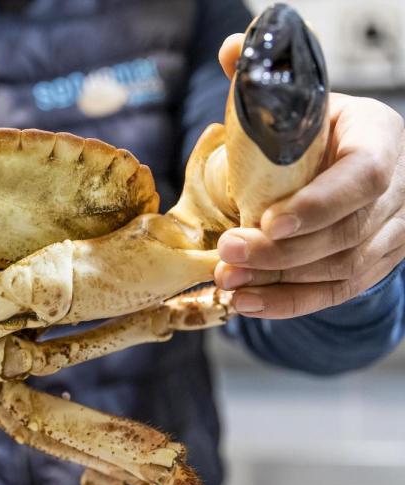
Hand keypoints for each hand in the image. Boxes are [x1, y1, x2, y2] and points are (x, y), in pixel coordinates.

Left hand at [212, 34, 404, 318]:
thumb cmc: (322, 129)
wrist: (352, 156)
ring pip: (343, 268)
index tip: (269, 221)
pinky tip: (247, 305)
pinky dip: (290, 303)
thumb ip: (266, 83)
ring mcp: (391, 233)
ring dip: (280, 281)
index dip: (319, 204)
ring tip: (227, 280)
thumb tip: (231, 49)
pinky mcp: (373, 265)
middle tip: (228, 253)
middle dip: (283, 251)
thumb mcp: (303, 101)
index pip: (364, 178)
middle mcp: (399, 190)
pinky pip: (337, 293)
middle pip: (347, 233)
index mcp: (381, 140)